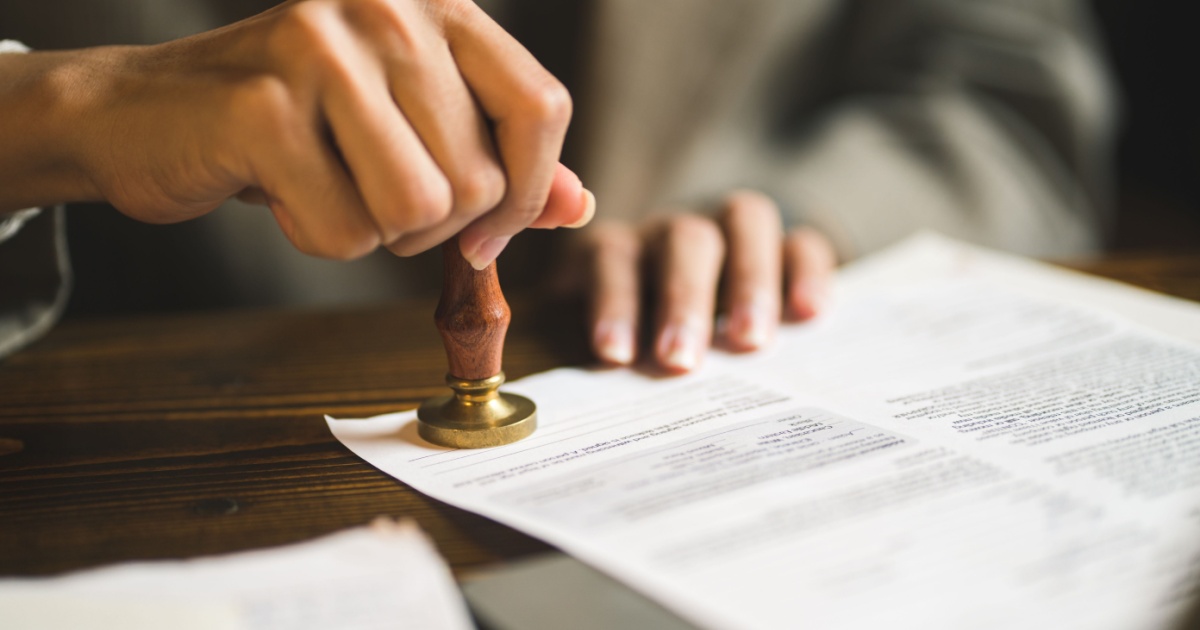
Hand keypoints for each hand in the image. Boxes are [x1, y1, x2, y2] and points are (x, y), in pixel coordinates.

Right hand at [0, 0, 591, 266]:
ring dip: (375, 232)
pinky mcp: (262, 104)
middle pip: (479, 178)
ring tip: (325, 186)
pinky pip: (346, 229)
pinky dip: (317, 238)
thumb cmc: (297, 126)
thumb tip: (578, 203)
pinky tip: (280, 191)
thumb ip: (499, 161)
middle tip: (369, 195)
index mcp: (437, 3)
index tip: (487, 234)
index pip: (541, 106)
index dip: (526, 191)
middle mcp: (387, 6)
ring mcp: (321, 46)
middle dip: (431, 225)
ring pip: (419, 207)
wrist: (147, 115)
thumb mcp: (411, 130)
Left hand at [565, 190, 835, 373]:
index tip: (615, 356)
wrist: (686, 306)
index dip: (614, 303)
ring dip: (749, 281)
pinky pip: (802, 242)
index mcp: (621, 251)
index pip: (613, 258)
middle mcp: (675, 230)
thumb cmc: (636, 343)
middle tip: (681, 361)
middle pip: (684, 238)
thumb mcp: (609, 347)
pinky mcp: (786, 244)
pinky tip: (809, 315)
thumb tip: (597, 410)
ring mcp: (732, 228)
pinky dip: (807, 272)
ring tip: (751, 342)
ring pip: (745, 220)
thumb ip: (607, 364)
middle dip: (684, 298)